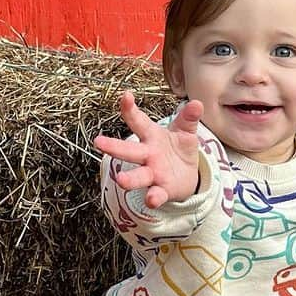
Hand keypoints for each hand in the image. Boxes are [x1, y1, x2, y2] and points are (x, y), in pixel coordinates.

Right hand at [93, 91, 203, 207]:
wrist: (188, 174)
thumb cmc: (179, 147)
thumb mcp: (185, 131)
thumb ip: (189, 118)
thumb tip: (197, 103)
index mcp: (151, 136)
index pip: (138, 121)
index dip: (130, 109)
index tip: (125, 95)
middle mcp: (147, 154)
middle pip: (129, 150)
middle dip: (114, 147)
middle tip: (98, 142)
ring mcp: (153, 173)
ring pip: (138, 176)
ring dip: (129, 179)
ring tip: (120, 180)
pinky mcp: (162, 190)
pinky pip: (156, 195)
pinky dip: (153, 197)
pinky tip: (151, 200)